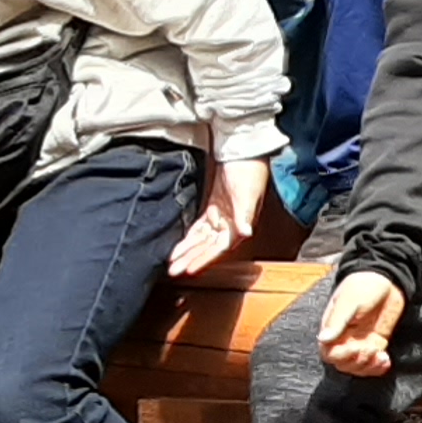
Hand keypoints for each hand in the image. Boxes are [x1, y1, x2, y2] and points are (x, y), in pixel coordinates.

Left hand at [169, 156, 270, 277]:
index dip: (204, 259)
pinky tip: (180, 243)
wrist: (244, 152)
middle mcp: (230, 225)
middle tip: (173, 270)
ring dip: (188, 249)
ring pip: (202, 239)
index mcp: (240, 225)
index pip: (219, 248)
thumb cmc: (249, 172)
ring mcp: (221, 217)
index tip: (189, 269)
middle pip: (207, 247)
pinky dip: (190, 236)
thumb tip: (246, 233)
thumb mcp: (245, 195)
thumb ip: (243, 215)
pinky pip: (200, 227)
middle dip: (191, 258)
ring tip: (172, 261)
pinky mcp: (214, 207)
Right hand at [316, 269, 406, 377]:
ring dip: (368, 367)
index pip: (329, 353)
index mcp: (333, 328)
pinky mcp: (376, 342)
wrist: (388, 279)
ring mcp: (360, 341)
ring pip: (357, 366)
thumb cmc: (364, 285)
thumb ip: (338, 320)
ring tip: (381, 358)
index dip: (341, 356)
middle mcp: (344, 338)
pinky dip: (378, 367)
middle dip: (357, 362)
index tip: (357, 348)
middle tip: (372, 350)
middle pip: (343, 364)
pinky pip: (373, 362)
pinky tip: (386, 362)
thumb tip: (323, 339)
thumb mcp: (350, 301)